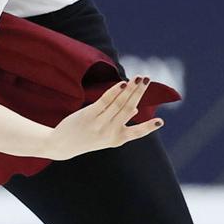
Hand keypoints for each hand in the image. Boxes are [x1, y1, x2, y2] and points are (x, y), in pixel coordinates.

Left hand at [46, 76, 163, 160]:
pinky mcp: (89, 115)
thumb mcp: (105, 136)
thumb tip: (135, 108)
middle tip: (148, 80)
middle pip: (128, 109)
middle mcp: (110, 132)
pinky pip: (105, 101)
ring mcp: (99, 124)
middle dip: (139, 94)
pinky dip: (115, 91)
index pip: (136, 134)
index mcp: (116, 139)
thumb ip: (120, 124)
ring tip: (139, 78)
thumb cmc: (85, 138)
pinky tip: (123, 83)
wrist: (62, 145)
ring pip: (119, 103)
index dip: (148, 128)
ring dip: (131, 89)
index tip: (161, 121)